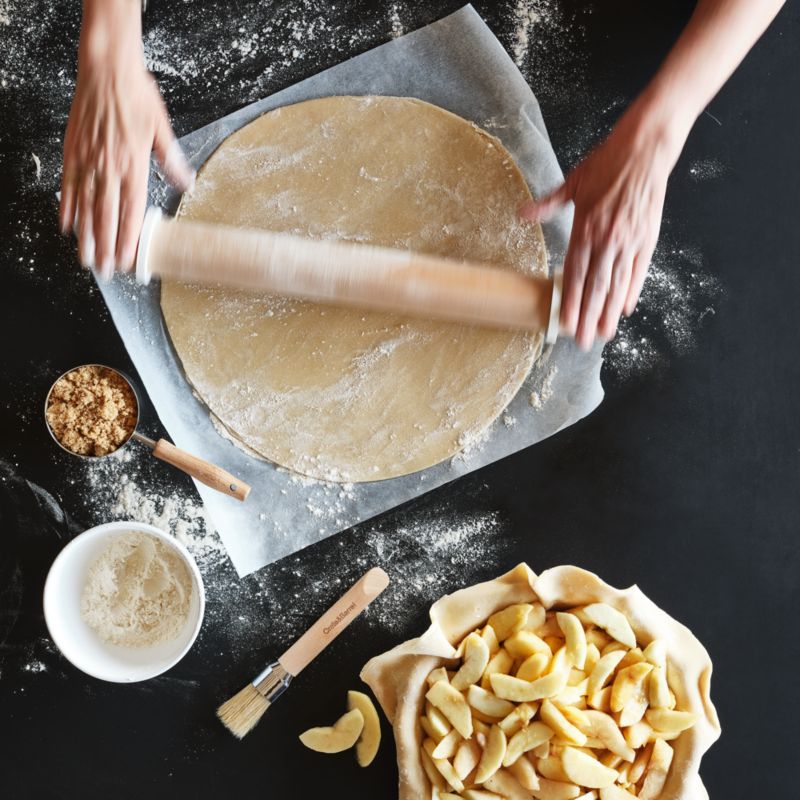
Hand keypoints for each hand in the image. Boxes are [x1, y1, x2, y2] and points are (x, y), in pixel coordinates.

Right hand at [59, 0, 193, 278]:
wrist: (106, 69)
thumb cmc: (136, 96)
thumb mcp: (162, 129)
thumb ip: (171, 161)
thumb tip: (187, 184)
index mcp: (134, 165)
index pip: (131, 212)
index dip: (128, 239)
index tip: (127, 260)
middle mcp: (109, 168)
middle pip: (107, 217)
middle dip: (106, 247)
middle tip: (105, 272)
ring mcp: (88, 161)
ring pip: (86, 207)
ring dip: (87, 236)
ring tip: (86, 260)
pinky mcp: (73, 152)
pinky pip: (69, 186)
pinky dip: (68, 208)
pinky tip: (68, 226)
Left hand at [520, 99, 685, 349]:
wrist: (644, 150)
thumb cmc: (606, 165)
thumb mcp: (573, 183)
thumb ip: (548, 204)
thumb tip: (521, 214)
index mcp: (585, 228)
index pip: (576, 274)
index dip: (572, 301)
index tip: (567, 323)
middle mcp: (607, 239)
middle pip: (596, 286)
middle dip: (589, 317)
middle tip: (584, 342)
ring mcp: (629, 241)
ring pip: (617, 284)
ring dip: (610, 311)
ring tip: (605, 334)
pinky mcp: (646, 238)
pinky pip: (638, 271)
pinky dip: (632, 290)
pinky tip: (626, 308)